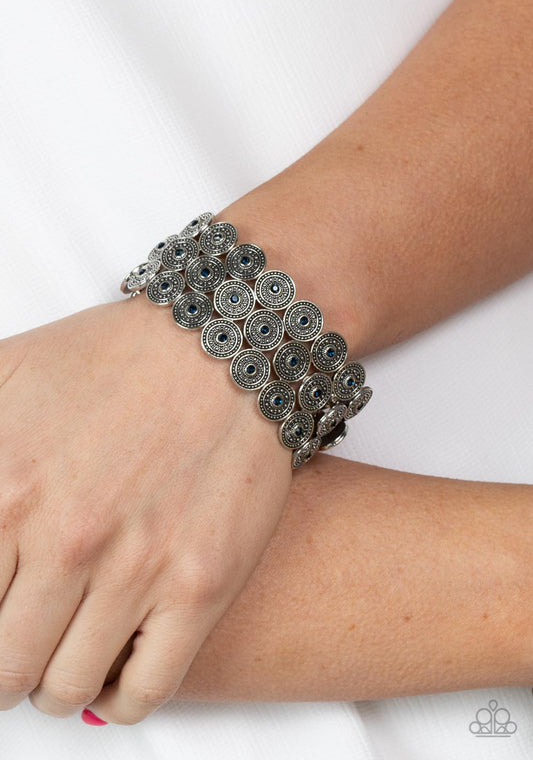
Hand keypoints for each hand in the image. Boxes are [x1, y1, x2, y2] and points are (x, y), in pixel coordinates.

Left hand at [0, 296, 291, 723]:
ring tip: (64, 645)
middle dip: (4, 660)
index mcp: (6, 487)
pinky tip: (113, 665)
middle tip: (19, 636)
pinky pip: (144, 692)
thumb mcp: (2, 374)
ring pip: (63, 690)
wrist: (226, 348)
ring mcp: (138, 566)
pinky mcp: (202, 584)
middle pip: (0, 667)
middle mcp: (66, 537)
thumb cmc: (115, 362)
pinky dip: (117, 698)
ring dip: (53, 681)